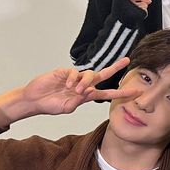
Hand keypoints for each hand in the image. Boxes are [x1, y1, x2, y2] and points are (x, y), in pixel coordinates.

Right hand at [0, 58, 139, 125]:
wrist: (34, 100)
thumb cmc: (50, 105)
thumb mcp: (66, 109)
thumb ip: (77, 102)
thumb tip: (88, 92)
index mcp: (86, 96)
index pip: (107, 93)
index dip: (121, 93)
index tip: (135, 92)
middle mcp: (83, 85)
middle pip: (103, 74)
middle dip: (115, 67)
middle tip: (127, 60)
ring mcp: (74, 78)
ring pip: (89, 74)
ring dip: (86, 82)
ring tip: (76, 90)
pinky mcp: (64, 71)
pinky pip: (74, 72)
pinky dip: (73, 79)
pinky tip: (67, 85)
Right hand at [119, 0, 161, 14]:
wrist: (117, 23)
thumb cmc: (122, 9)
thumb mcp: (127, 1)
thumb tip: (149, 1)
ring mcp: (131, 6)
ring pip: (144, 4)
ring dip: (142, 6)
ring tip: (133, 11)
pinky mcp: (135, 13)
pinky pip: (144, 10)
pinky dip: (142, 13)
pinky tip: (135, 15)